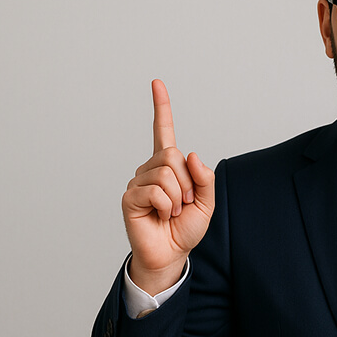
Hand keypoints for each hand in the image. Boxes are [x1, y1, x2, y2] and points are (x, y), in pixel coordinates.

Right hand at [122, 79, 214, 294]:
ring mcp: (138, 181)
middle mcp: (150, 169)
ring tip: (172, 212)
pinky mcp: (130, 197)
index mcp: (169, 166)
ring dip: (178, 197)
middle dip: (188, 182)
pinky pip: (157, 192)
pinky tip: (160, 216)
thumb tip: (191, 154)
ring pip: (167, 173)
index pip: (164, 132)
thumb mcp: (206, 202)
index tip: (157, 83)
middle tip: (184, 203)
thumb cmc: (185, 227)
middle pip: (174, 155)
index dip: (162, 107)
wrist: (171, 254)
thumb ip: (204, 178)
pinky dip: (167, 206)